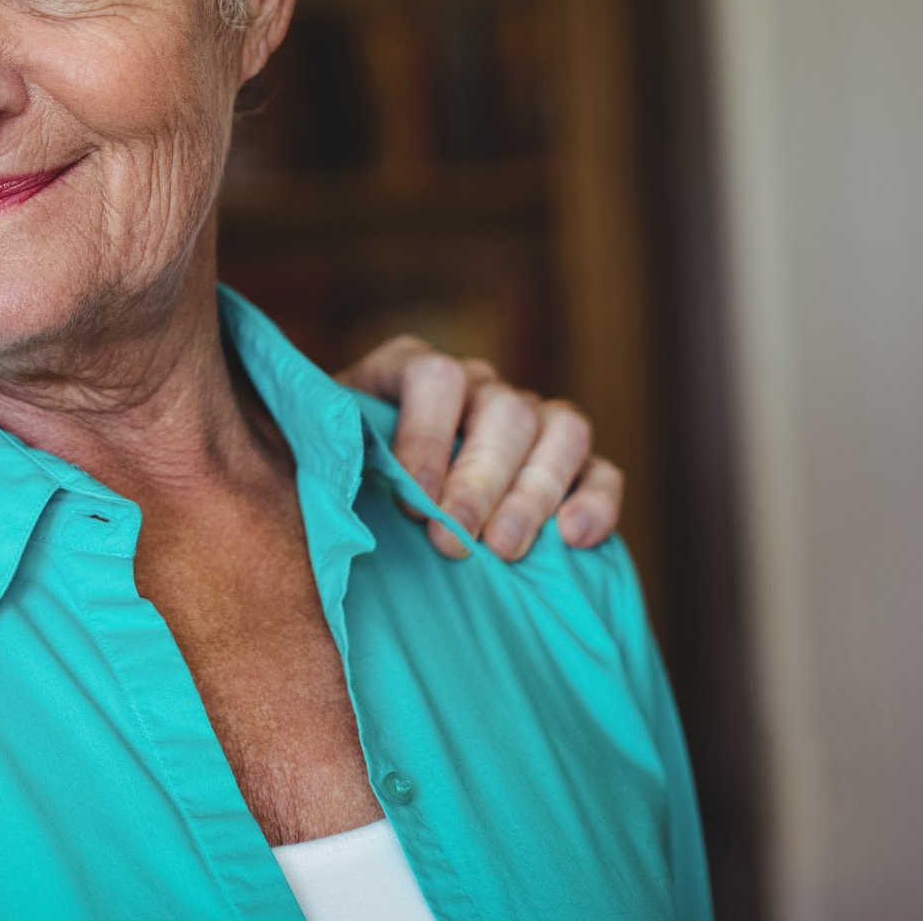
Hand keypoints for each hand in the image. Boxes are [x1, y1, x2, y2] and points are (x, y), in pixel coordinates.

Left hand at [336, 337, 624, 561]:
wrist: (375, 509)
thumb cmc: (342, 486)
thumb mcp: (321, 463)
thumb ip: (325, 462)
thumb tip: (333, 491)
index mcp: (410, 370)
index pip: (435, 376)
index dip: (426, 437)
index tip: (412, 504)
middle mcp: (478, 386)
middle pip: (504, 409)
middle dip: (479, 482)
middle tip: (453, 544)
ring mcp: (529, 419)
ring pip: (562, 428)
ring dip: (534, 494)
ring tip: (503, 551)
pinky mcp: (570, 465)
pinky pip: (601, 469)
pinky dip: (596, 502)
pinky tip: (573, 541)